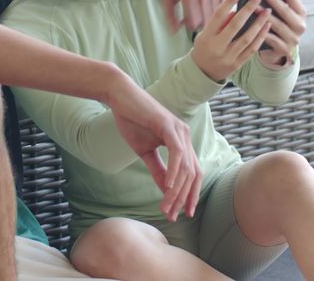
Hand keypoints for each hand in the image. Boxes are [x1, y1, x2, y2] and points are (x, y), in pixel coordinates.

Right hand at [107, 81, 203, 220]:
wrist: (120, 98)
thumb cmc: (132, 122)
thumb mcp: (145, 152)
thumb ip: (158, 169)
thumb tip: (166, 190)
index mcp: (182, 142)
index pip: (193, 173)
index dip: (190, 195)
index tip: (182, 213)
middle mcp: (186, 136)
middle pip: (193, 174)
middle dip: (184, 198)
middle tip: (172, 215)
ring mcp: (179, 130)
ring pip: (186, 167)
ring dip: (176, 191)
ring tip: (166, 207)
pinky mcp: (168, 126)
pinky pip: (177, 153)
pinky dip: (174, 172)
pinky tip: (168, 187)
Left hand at [161, 0, 226, 32]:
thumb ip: (170, 16)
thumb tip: (174, 32)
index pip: (194, 22)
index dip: (190, 26)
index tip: (187, 24)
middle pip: (208, 20)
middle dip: (202, 24)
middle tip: (195, 21)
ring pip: (219, 14)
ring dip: (212, 18)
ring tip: (203, 14)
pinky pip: (226, 5)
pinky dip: (221, 10)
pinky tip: (213, 8)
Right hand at [191, 0, 271, 81]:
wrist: (202, 73)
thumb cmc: (204, 49)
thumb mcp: (205, 34)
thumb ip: (219, 23)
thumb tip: (234, 11)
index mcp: (207, 36)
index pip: (219, 15)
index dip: (230, 1)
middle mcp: (217, 47)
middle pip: (235, 25)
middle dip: (248, 10)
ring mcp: (228, 57)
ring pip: (247, 38)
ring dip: (258, 24)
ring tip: (267, 12)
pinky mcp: (237, 64)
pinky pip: (251, 50)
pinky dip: (260, 38)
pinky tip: (266, 28)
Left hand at [258, 0, 307, 67]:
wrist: (278, 50)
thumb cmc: (278, 26)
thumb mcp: (282, 13)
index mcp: (301, 14)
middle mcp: (301, 26)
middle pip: (287, 11)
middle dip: (275, 0)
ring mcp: (294, 39)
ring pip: (279, 25)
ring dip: (266, 16)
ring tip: (255, 8)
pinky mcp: (285, 49)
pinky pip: (273, 40)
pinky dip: (264, 33)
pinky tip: (255, 26)